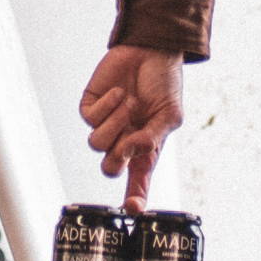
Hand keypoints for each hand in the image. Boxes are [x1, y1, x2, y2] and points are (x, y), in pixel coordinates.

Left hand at [79, 47, 184, 209]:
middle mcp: (122, 141)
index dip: (135, 197)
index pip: (137, 181)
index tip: (133, 209)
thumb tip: (136, 149)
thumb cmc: (164, 84)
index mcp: (144, 149)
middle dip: (117, 156)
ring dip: (115, 122)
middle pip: (109, 168)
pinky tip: (119, 92)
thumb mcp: (171, 114)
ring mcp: (105, 125)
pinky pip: (90, 118)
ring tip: (130, 103)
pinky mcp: (90, 108)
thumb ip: (155, 136)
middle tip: (130, 136)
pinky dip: (108, 104)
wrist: (151, 51)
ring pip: (96, 144)